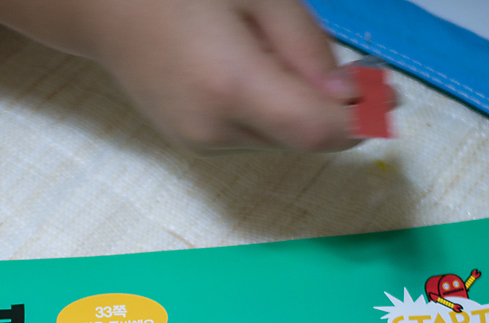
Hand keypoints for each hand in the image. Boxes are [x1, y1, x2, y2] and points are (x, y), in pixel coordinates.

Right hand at [0, 0, 360, 152]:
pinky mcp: (192, 144)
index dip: (360, 119)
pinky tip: (260, 74)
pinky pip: (254, 136)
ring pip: (280, 139)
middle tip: (362, 73)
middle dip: (335, 111)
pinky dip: (274, 113)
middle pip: (302, 139)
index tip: (390, 97)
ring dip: (303, 111)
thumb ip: (304, 44)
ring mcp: (199, 144)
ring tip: (287, 59)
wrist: (98, 9)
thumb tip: (348, 92)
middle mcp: (216, 131)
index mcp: (231, 88)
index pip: (316, 130)